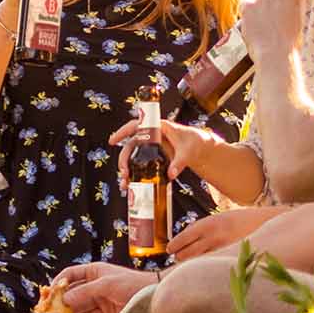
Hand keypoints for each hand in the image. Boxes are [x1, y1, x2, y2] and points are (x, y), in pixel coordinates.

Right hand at [43, 262, 155, 312]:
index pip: (71, 274)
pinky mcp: (106, 310)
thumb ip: (84, 292)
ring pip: (79, 304)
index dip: (58, 282)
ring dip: (68, 310)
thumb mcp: (106, 285)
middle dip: (61, 299)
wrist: (153, 297)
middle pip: (73, 290)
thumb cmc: (132, 284)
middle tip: (51, 308)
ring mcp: (100, 297)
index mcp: (95, 270)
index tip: (49, 292)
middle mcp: (95, 283)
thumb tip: (64, 299)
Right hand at [104, 115, 227, 179]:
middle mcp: (151, 136)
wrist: (201, 148)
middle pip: (131, 145)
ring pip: (133, 156)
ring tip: (125, 183)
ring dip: (127, 169)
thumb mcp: (188, 151)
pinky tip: (130, 186)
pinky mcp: (154, 158)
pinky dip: (134, 174)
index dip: (122, 132)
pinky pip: (140, 164)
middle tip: (124, 173)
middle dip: (124, 159)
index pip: (136, 126)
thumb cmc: (194, 143)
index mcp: (158, 128)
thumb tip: (171, 175)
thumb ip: (179, 162)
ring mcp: (152, 147)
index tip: (112, 141)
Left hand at [169, 206, 277, 260]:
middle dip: (181, 256)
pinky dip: (206, 268)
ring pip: (198, 263)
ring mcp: (223, 250)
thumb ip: (204, 228)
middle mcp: (214, 237)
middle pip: (187, 253)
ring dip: (191, 264)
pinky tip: (206, 268)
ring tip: (189, 264)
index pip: (184, 237)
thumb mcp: (219, 218)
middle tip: (178, 257)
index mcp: (209, 223)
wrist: (265, 223)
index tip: (170, 249)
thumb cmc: (240, 220)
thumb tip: (185, 239)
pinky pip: (212, 267)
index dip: (175, 245)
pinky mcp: (231, 259)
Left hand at [236, 0, 302, 66]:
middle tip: (272, 14)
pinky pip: (246, 6)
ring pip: (259, 1)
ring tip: (263, 29)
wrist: (275, 55)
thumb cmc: (289, 45)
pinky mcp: (247, 6)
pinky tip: (252, 26)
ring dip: (260, 10)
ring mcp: (262, 0)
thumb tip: (290, 4)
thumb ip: (294, 9)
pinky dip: (247, 14)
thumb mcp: (298, 23)